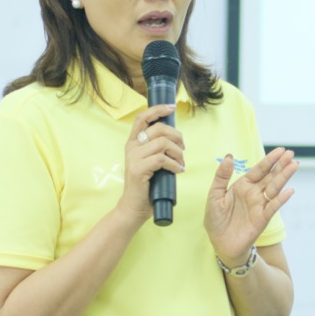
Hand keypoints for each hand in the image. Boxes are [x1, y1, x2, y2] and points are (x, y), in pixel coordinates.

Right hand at [117, 105, 184, 221]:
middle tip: (183, 149)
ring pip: (162, 143)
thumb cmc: (147, 186)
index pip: (142, 118)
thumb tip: (176, 137)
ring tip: (181, 163)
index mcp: (133, 142)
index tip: (171, 108)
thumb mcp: (151, 162)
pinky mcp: (138, 169)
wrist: (134, 207)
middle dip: (177, 136)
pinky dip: (174, 164)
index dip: (157, 109)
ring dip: (178, 152)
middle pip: (159, 129)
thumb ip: (157, 148)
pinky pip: (162, 159)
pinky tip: (178, 171)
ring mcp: (133, 158)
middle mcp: (131, 147)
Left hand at [204, 146, 297, 263]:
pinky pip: (273, 207)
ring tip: (294, 165)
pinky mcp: (262, 219)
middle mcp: (254, 194)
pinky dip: (281, 199)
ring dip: (284, 177)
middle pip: (270, 176)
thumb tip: (229, 157)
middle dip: (281, 165)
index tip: (280, 150)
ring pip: (274, 188)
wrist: (220, 244)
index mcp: (243, 186)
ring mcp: (259, 205)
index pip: (259, 170)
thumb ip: (221, 177)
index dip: (269, 160)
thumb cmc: (216, 220)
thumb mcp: (214, 196)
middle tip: (291, 153)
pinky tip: (289, 191)